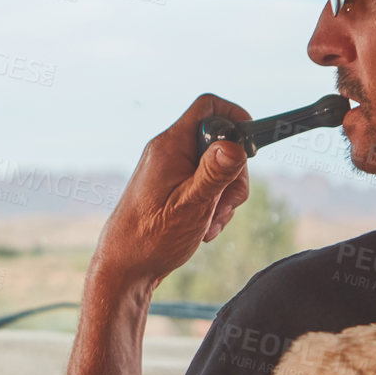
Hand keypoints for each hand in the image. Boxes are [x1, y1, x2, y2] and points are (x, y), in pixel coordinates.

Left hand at [94, 94, 251, 289]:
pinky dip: (213, 206)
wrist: (125, 268)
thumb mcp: (191, 207)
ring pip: (217, 168)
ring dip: (224, 197)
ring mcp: (170, 169)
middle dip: (234, 174)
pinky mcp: (173, 186)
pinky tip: (202, 228)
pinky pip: (206, 185)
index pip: (208, 106)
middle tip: (225, 205)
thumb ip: (213, 174)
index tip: (251, 148)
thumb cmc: (151, 240)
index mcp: (169, 147)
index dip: (236, 116)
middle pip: (220, 142)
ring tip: (209, 223)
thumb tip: (234, 145)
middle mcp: (168, 151)